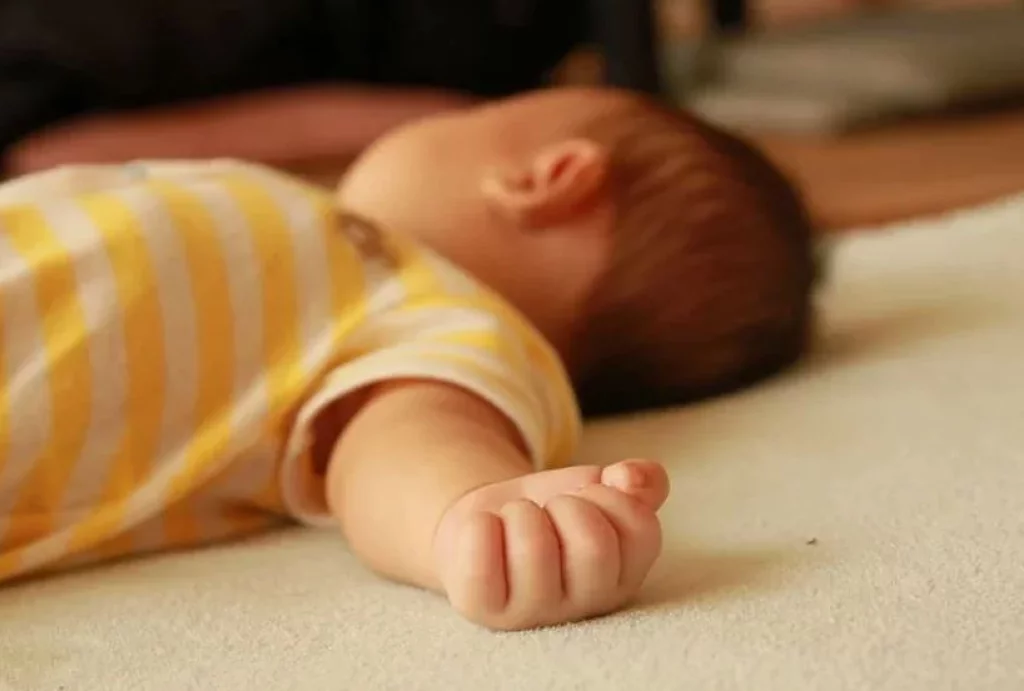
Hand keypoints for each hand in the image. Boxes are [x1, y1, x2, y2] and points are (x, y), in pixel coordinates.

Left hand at [432, 460, 668, 630]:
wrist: (489, 520)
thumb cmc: (549, 510)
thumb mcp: (597, 487)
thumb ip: (636, 482)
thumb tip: (629, 478)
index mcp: (623, 575)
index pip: (641, 530)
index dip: (609, 495)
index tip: (587, 497)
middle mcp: (585, 604)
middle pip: (593, 545)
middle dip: (565, 506)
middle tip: (549, 512)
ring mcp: (533, 613)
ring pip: (534, 547)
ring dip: (520, 513)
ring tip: (517, 522)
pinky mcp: (484, 610)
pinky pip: (481, 560)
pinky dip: (481, 526)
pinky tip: (488, 533)